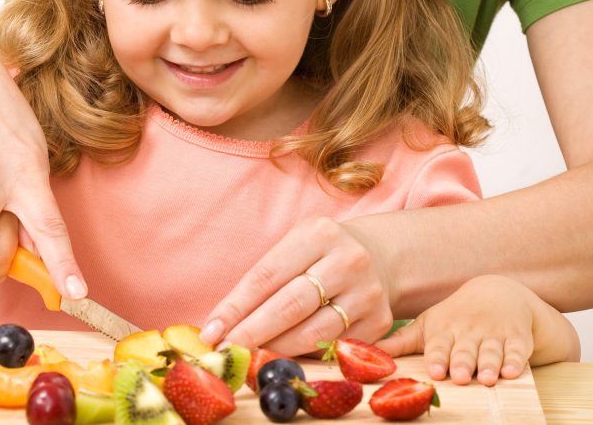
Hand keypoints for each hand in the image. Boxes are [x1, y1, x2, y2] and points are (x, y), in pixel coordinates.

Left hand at [198, 216, 393, 355]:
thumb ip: (266, 278)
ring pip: (313, 332)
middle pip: (290, 305)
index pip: (267, 275)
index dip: (236, 306)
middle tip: (226, 351)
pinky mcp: (379, 321)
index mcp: (318, 234)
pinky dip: (305, 356)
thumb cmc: (320, 253)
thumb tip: (225, 321)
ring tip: (250, 357)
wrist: (378, 257)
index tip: (212, 330)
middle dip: (253, 332)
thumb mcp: (295, 246)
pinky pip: (334, 347)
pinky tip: (285, 358)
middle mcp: (346, 260)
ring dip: (276, 349)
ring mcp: (367, 292)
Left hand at [375, 275, 579, 384]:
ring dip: (488, 364)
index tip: (434, 371)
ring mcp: (494, 335)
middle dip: (461, 362)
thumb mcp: (428, 326)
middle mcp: (468, 331)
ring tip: (486, 378)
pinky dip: (515, 361)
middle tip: (458, 376)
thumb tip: (358, 349)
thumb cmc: (455, 317)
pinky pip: (518, 351)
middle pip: (464, 350)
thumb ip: (400, 342)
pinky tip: (512, 372)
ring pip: (490, 352)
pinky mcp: (517, 339)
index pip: (438, 345)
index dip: (437, 357)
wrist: (498, 293)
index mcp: (444, 329)